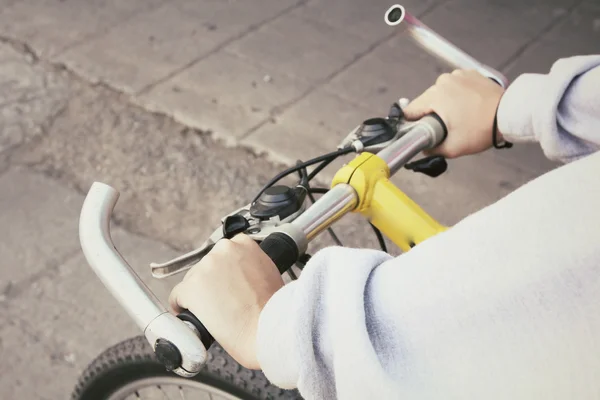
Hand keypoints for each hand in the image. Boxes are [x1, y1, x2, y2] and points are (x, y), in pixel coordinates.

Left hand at [169, 234, 283, 369]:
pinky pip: (177, 296)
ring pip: (193, 280)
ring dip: (200, 294)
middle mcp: (223, 250)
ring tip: (215, 312)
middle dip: (213, 282)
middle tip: (224, 301)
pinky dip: (182, 307)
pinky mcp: (191, 287)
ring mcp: (206, 267)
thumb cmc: (273, 309)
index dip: (226, 271)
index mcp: (245, 244)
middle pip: (208, 265)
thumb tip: (242, 275)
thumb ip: (253, 266)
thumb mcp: (270, 274)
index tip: (228, 283)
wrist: (268, 329)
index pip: (225, 253)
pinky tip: (193, 316)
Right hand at [403, 70, 505, 157]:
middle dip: (431, 114)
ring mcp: (458, 75)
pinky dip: (457, 96)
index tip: (419, 131)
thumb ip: (432, 149)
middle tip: (446, 127)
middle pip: (426, 101)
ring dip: (444, 104)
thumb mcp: (453, 148)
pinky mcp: (470, 74)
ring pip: (441, 93)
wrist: (509, 114)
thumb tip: (424, 148)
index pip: (411, 110)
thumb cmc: (482, 129)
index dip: (412, 123)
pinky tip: (467, 107)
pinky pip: (455, 86)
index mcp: (435, 96)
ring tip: (459, 117)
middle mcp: (444, 81)